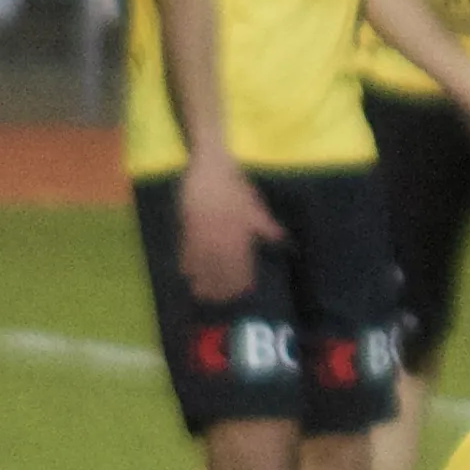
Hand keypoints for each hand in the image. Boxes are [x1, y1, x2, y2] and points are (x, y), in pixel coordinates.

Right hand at [177, 154, 264, 302]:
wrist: (211, 168)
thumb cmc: (236, 186)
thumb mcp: (254, 206)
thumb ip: (267, 227)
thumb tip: (284, 241)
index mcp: (242, 231)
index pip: (243, 262)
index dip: (242, 280)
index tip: (241, 293)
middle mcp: (224, 235)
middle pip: (222, 267)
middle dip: (221, 286)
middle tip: (218, 300)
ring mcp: (205, 231)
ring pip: (203, 261)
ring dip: (202, 279)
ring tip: (201, 294)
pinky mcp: (188, 225)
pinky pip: (186, 249)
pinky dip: (186, 262)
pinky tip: (186, 274)